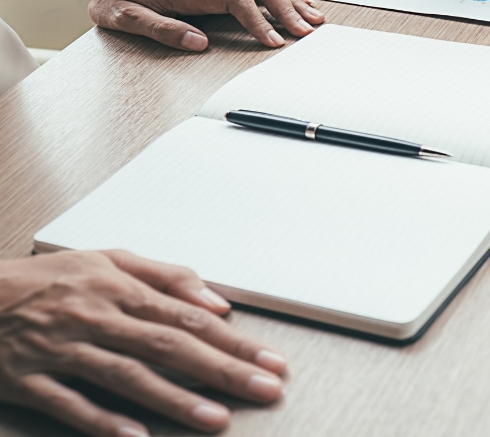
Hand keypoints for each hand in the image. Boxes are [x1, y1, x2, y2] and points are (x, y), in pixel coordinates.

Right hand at [0, 250, 286, 435]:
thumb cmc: (47, 278)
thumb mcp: (108, 259)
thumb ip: (167, 276)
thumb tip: (217, 300)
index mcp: (120, 287)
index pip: (190, 317)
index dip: (235, 341)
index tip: (270, 360)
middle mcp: (97, 317)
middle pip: (170, 346)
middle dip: (223, 370)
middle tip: (264, 390)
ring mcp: (63, 349)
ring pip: (128, 376)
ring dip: (175, 399)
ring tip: (216, 420)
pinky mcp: (29, 378)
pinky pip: (70, 402)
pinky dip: (103, 420)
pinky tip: (136, 436)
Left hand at [86, 0, 324, 50]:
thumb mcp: (125, 18)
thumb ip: (162, 30)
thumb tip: (199, 43)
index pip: (237, 1)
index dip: (259, 22)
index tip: (274, 42)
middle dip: (288, 9)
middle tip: (307, 31)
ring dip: (292, 0)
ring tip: (314, 18)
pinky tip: (298, 2)